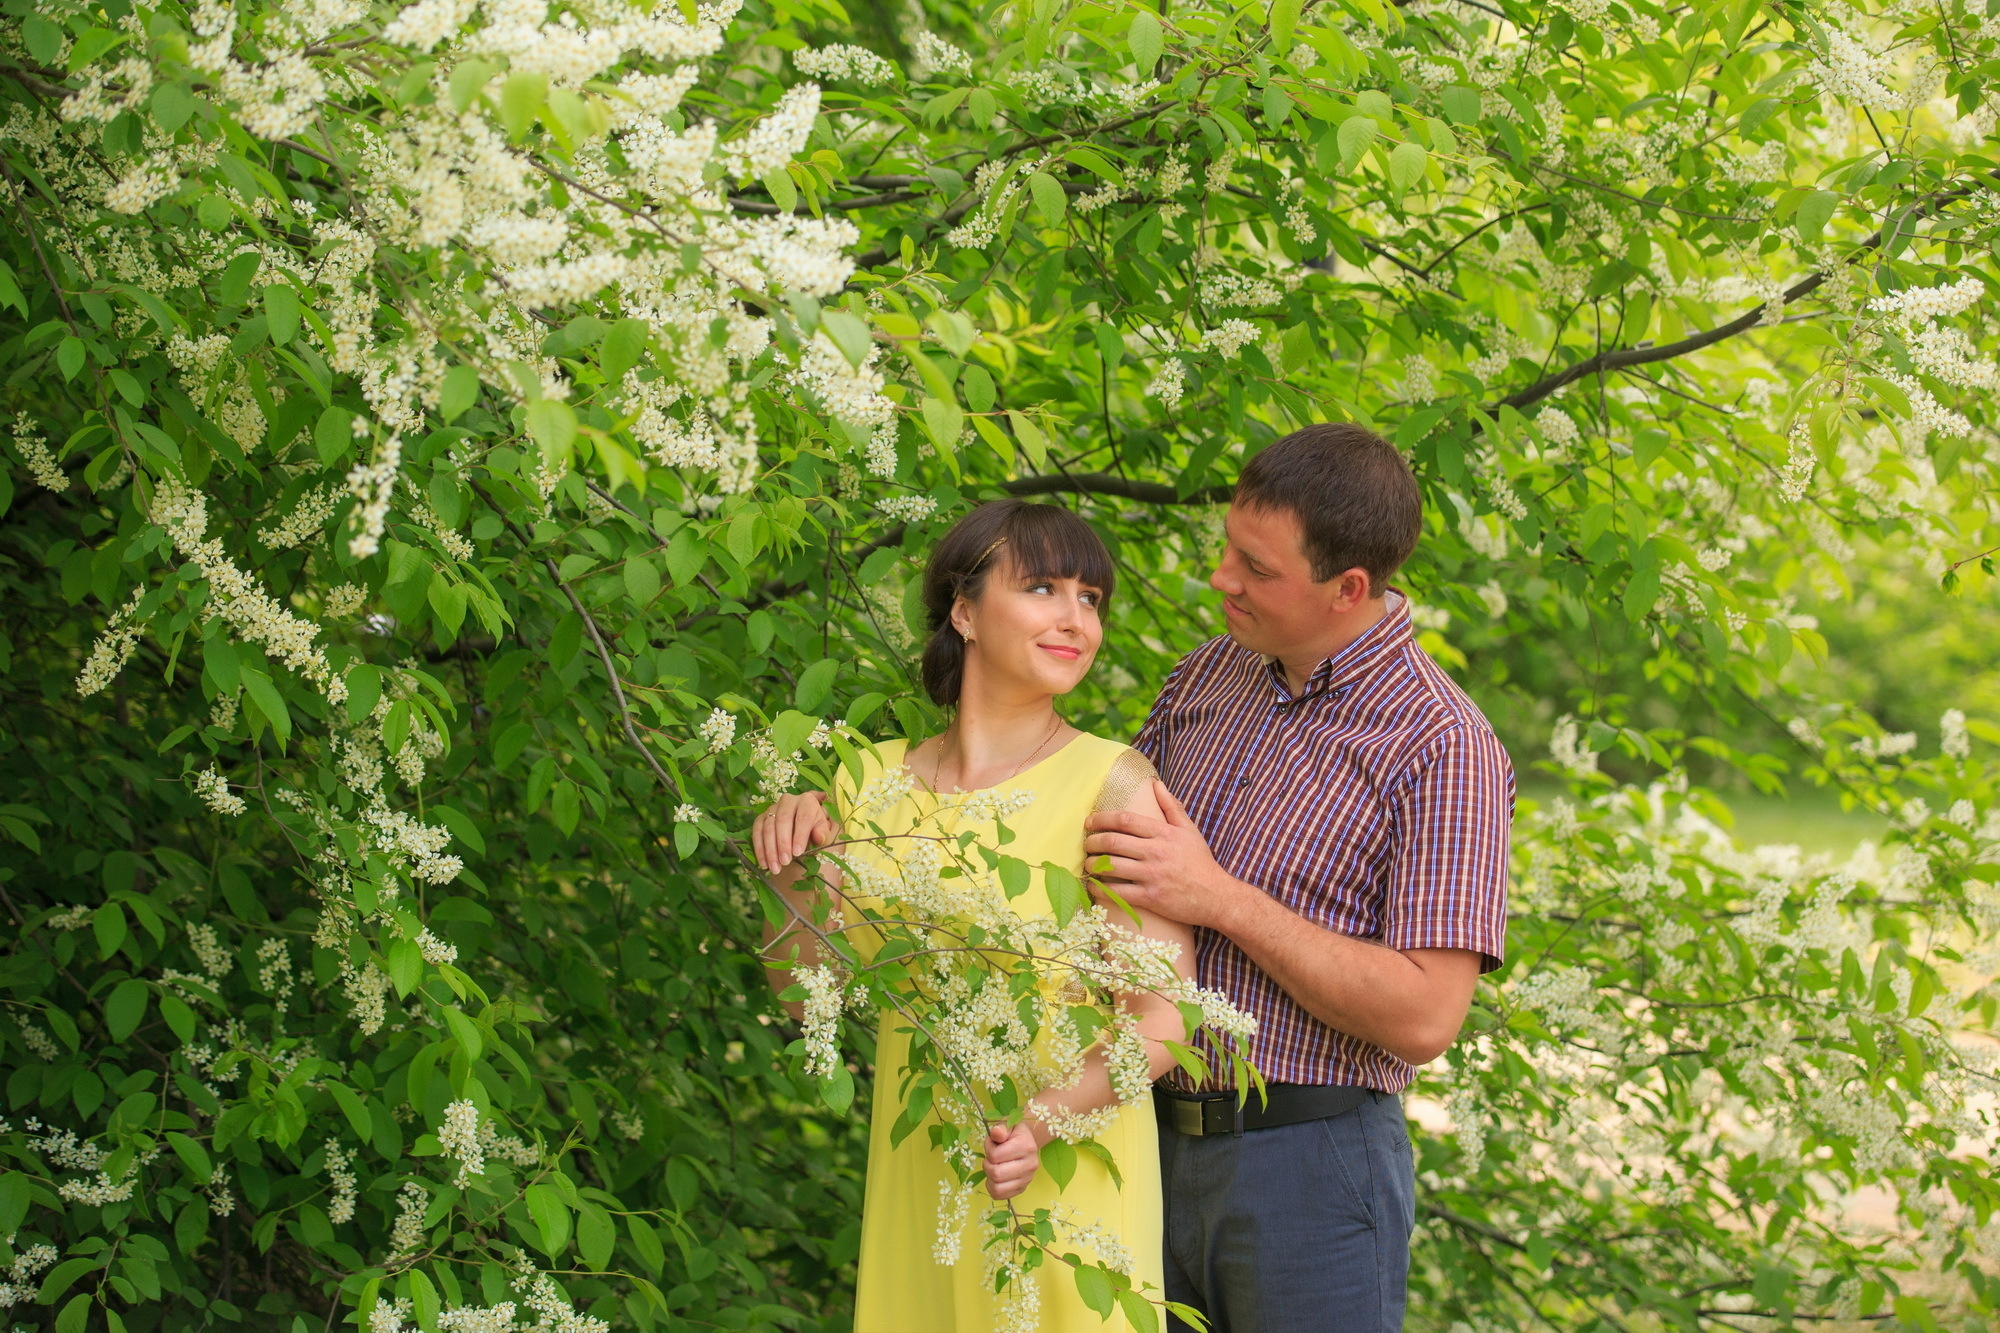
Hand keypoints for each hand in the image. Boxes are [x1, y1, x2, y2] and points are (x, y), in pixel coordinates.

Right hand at [752, 791, 835, 873]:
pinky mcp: (761, 818)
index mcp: (807, 801)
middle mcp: (788, 801)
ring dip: (770, 849)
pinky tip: (764, 864)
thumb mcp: (824, 832)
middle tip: (785, 862)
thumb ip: (823, 834)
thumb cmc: (815, 831)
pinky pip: (757, 832)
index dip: (800, 835)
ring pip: (768, 827)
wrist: (802, 831)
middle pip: (783, 820)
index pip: (803, 817)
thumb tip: (819, 836)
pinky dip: (760, 849)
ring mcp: (772, 808)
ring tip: (775, 867)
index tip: (798, 853)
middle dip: (783, 843)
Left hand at [982, 1121, 1041, 1199]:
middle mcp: (1030, 1164)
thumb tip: (996, 1133)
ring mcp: (1027, 1179)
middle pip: (996, 1174)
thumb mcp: (1008, 1125)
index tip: (992, 1143)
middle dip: (987, 1165)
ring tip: (993, 1167)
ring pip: (997, 1188)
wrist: (1026, 1142)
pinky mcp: (1022, 1188)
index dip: (988, 1148)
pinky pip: (1000, 1195)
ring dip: (989, 1178)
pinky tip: (995, 1178)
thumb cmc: (1013, 1133)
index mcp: (1026, 1146)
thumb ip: (1000, 1128)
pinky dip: (992, 1188)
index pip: (995, 1155)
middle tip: (991, 1158)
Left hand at [1082, 780, 1239, 928]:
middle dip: (1092, 842)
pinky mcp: (1150, 898)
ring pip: (1111, 867)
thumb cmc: (1200, 862)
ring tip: (1088, 865)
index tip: (1089, 822)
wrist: (1216, 896)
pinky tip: (1094, 887)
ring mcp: (1152, 875)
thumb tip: (1156, 784)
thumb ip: (1171, 807)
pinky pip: (1118, 893)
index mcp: (1163, 833)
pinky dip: (1101, 890)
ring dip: (1093, 865)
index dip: (1102, 819)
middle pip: (1113, 842)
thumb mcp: (1189, 830)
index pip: (1125, 820)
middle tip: (1086, 844)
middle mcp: (1156, 852)